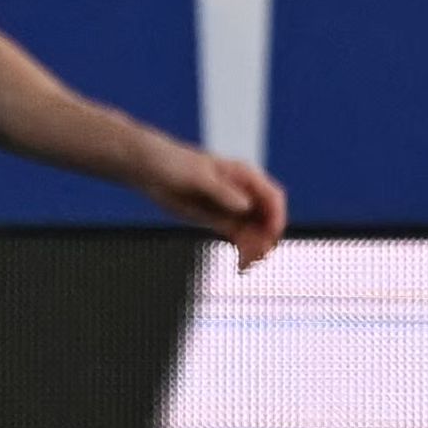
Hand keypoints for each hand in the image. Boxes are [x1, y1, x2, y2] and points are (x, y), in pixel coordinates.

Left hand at [147, 147, 287, 269]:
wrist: (150, 169)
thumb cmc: (175, 163)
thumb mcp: (199, 177)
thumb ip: (223, 192)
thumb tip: (246, 206)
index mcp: (244, 176)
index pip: (272, 197)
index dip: (277, 217)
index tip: (271, 235)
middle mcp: (242, 192)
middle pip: (267, 218)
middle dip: (267, 237)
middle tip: (258, 256)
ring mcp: (231, 208)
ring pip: (256, 231)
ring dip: (257, 248)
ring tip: (247, 264)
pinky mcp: (218, 220)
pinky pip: (240, 238)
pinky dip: (244, 251)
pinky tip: (241, 264)